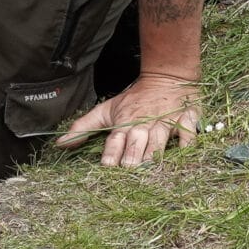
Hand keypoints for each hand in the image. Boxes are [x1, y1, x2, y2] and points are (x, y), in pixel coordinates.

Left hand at [54, 72, 200, 167]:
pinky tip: (184, 154)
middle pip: (137, 142)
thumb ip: (82, 128)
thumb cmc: (133, 100)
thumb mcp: (105, 111)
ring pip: (160, 140)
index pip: (115, 139)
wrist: (166, 77)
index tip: (107, 165)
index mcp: (124, 122)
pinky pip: (188, 134)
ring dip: (155, 153)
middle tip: (130, 171)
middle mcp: (144, 124)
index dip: (111, 152)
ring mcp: (166, 122)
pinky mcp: (186, 120)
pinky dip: (187, 143)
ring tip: (152, 169)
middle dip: (133, 156)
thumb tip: (60, 144)